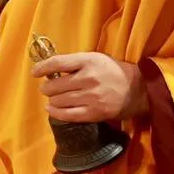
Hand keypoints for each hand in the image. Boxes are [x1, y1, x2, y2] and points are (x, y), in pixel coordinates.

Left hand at [32, 52, 148, 121]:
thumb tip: (51, 69)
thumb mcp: (95, 58)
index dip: (41, 68)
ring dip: (52, 100)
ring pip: (59, 100)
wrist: (139, 89)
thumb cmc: (113, 71)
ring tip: (53, 98)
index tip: (34, 72)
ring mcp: (92, 97)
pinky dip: (56, 113)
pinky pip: (69, 115)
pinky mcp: (96, 113)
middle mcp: (89, 79)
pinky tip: (52, 109)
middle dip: (46, 87)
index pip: (57, 63)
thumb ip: (75, 63)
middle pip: (55, 85)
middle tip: (46, 88)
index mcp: (88, 61)